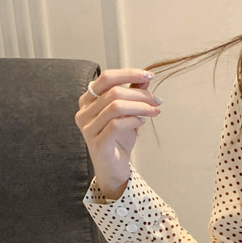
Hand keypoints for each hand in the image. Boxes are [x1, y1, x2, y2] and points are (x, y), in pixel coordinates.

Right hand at [75, 68, 161, 198]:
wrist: (114, 168)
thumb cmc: (118, 140)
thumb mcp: (128, 113)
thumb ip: (133, 94)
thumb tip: (145, 78)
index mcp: (88, 100)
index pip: (106, 78)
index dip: (129, 74)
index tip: (149, 75)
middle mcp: (84, 112)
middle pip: (114, 92)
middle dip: (140, 94)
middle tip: (157, 100)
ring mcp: (88, 128)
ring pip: (116, 106)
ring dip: (140, 106)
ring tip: (154, 111)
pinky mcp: (97, 143)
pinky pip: (116, 125)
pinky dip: (133, 120)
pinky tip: (143, 121)